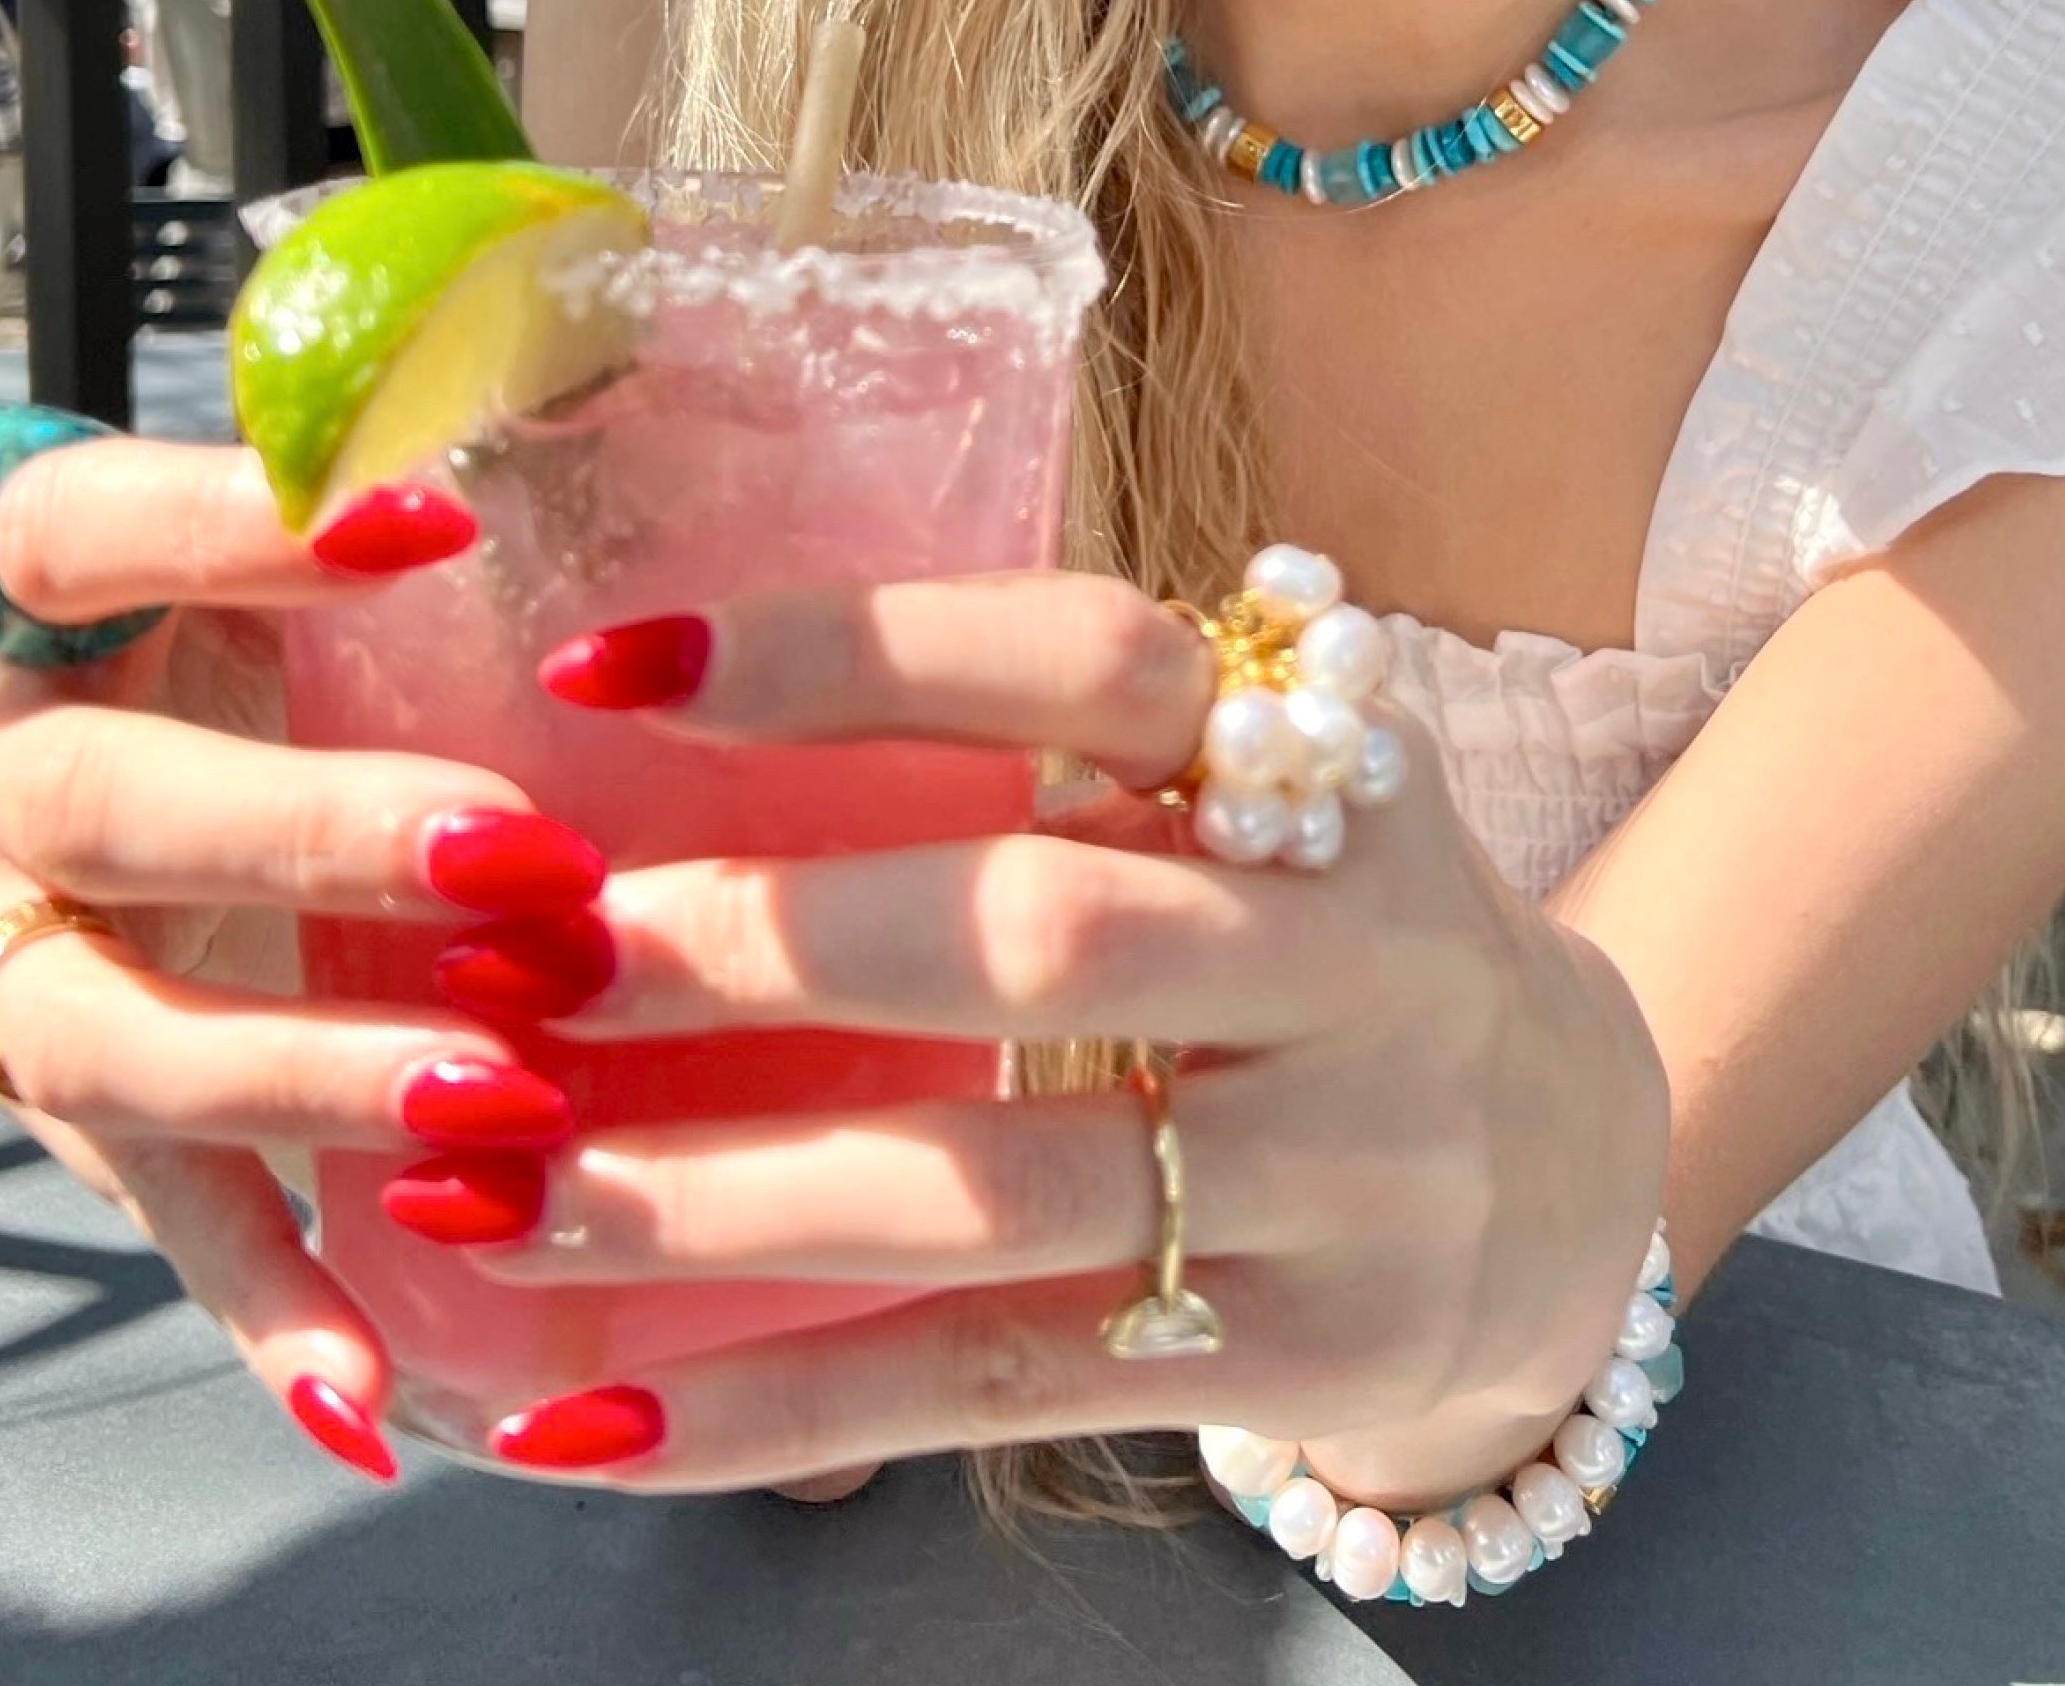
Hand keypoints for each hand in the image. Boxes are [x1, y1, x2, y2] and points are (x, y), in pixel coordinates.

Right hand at [0, 437, 609, 1487]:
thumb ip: (451, 432)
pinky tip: (380, 1397)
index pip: (86, 525)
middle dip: (314, 843)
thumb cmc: (271, 614)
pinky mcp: (48, 1103)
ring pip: (105, 1037)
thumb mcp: (322, 520)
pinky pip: (147, 1216)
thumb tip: (636, 337)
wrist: (123, 758)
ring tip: (500, 1108)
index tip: (437, 519)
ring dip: (304, 1080)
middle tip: (526, 872)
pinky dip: (267, 1304)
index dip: (237, 522)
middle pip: (104, 808)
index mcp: (23, 587)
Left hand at [446, 575, 1671, 1502]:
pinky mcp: (1313, 1351)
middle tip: (537, 952)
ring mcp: (1351, 1167)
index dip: (852, 648)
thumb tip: (674, 693)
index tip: (611, 663)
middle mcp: (1355, 950)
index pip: (1087, 659)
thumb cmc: (1327, 939)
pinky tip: (595, 1415)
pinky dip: (787, 1406)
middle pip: (1041, 934)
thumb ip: (1054, 750)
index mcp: (1318, 762)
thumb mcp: (1257, 798)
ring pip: (998, 1188)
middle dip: (765, 944)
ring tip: (484, 1203)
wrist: (1580, 1168)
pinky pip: (1005, 1379)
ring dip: (719, 1202)